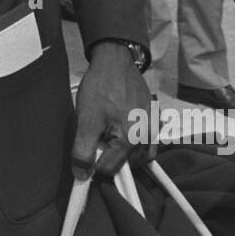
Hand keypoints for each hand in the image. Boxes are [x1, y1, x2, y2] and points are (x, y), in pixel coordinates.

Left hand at [71, 42, 151, 180]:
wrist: (116, 61)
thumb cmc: (101, 86)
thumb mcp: (86, 119)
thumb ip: (83, 150)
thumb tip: (81, 174)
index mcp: (132, 140)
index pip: (109, 170)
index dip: (92, 164)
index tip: (85, 151)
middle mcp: (148, 137)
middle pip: (125, 165)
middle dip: (108, 156)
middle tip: (97, 137)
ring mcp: (154, 129)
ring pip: (137, 157)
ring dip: (121, 153)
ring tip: (107, 133)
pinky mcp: (154, 121)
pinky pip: (145, 144)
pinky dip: (132, 144)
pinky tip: (119, 131)